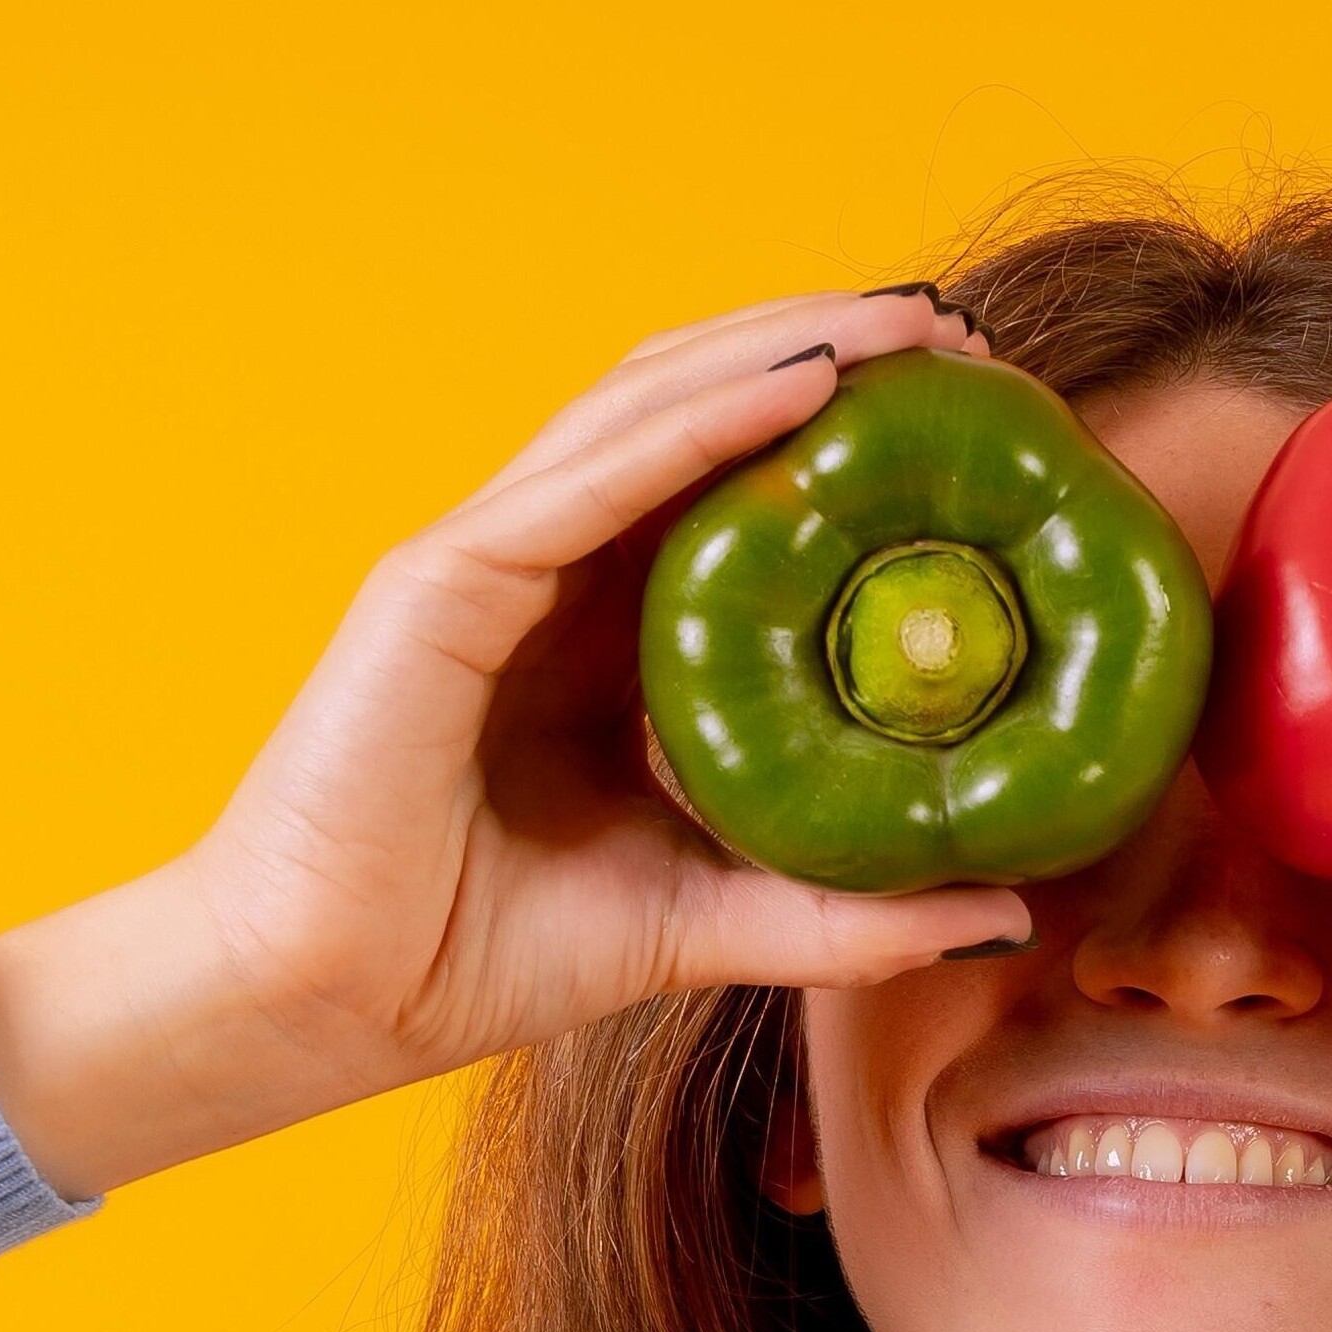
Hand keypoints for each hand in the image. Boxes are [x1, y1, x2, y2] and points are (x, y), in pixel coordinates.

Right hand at [0, 289, 1029, 1196]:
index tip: (979, 420)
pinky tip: (803, 387)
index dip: (846, 432)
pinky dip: (701, 421)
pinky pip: (589, 476)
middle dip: (831, 352)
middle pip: (699, 410)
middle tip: (969, 345)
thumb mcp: (708, 921)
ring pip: (649, 406)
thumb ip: (840, 914)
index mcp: (600, 628)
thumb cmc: (478, 953)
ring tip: (907, 329)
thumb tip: (1004, 911)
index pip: (731, 484)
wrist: (327, 1001)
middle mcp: (549, 567)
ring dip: (783, 350)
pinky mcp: (442, 581)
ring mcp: (488, 558)